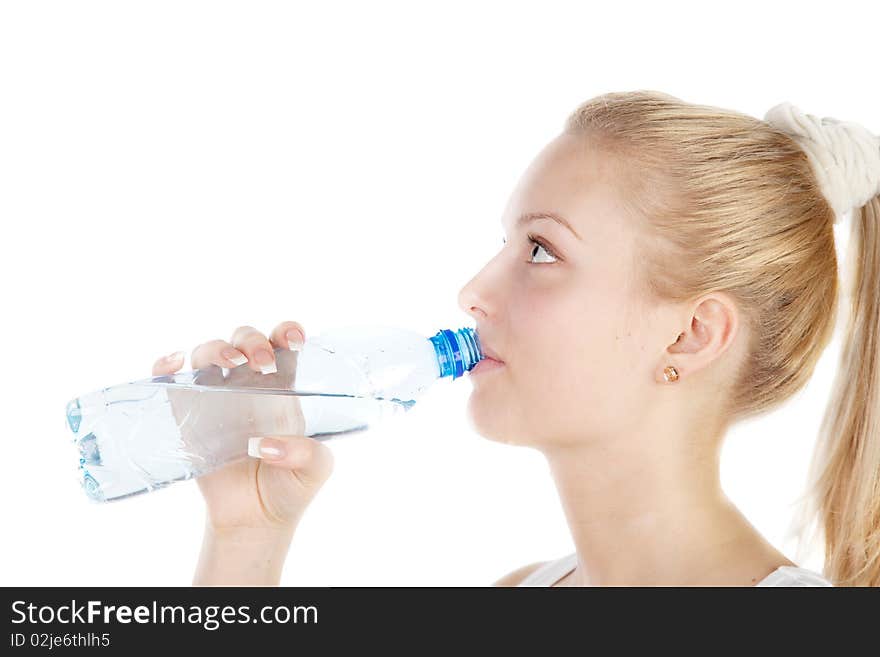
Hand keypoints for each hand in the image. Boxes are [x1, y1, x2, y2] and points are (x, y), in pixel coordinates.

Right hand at [151, 321, 334, 535]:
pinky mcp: (188, 416)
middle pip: (244, 340)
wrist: (256, 520)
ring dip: (217, 349)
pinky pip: (171, 381)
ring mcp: (216, 397)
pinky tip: (174, 363)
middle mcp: (248, 384)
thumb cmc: (290, 487)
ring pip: (208, 353)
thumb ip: (306, 453)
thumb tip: (264, 446)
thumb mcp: (315, 470)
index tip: (295, 338)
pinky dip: (166, 365)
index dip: (287, 332)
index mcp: (283, 387)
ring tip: (232, 364)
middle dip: (252, 341)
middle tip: (263, 363)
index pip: (283, 344)